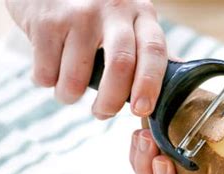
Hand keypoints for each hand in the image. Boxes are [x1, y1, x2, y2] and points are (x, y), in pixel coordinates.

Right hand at [6, 0, 166, 118]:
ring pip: (77, 76)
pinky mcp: (47, 21)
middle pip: (120, 64)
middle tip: (103, 114)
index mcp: (142, 14)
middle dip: (111, 101)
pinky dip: (47, 82)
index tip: (141, 110)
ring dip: (70, 95)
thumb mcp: (130, 21)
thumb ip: (149, 52)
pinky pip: (47, 71)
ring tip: (69, 93)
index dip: (149, 84)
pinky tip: (50, 72)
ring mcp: (79, 13)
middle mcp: (114, 10)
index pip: (154, 51)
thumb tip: (177, 87)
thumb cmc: (97, 12)